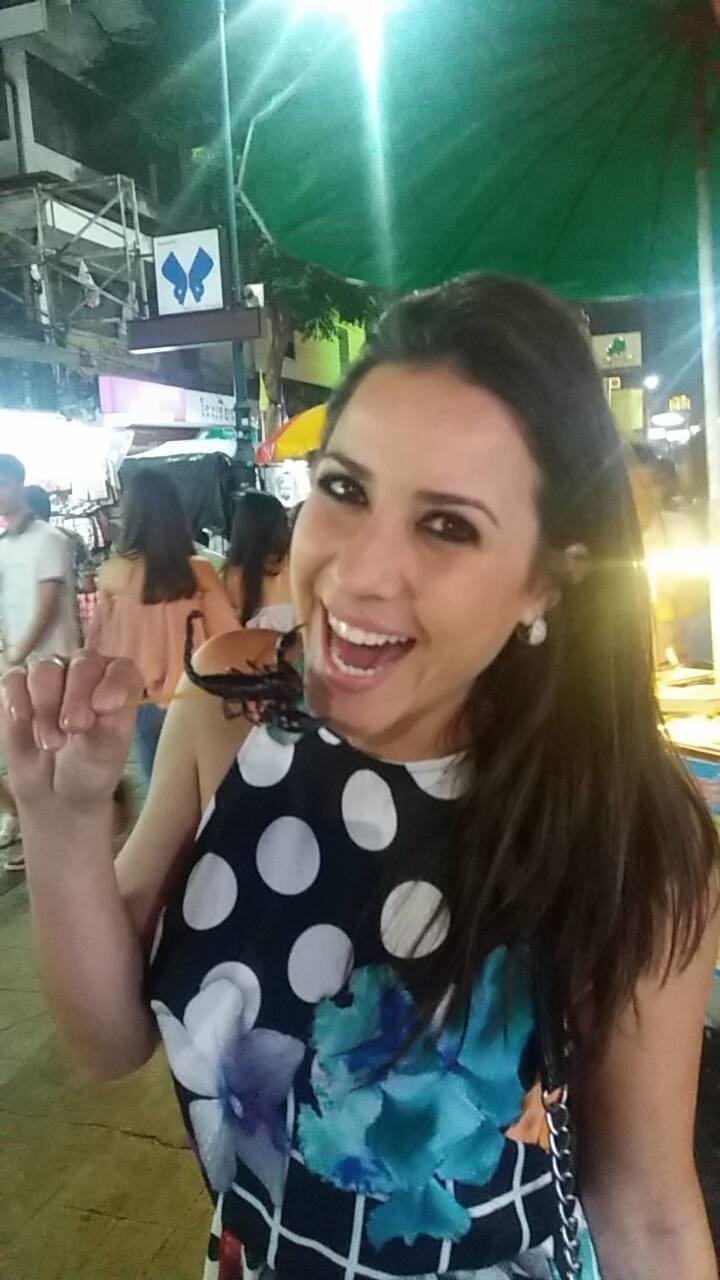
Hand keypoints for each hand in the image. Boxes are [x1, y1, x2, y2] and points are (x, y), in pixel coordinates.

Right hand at [0, 650, 143, 814]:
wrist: (55, 790)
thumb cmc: (89, 764)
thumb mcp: (105, 753)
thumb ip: (109, 727)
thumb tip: (104, 706)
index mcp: (116, 682)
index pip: (120, 670)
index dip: (114, 683)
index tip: (104, 707)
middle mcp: (84, 671)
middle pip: (82, 665)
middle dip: (77, 697)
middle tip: (74, 727)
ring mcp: (49, 675)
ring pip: (45, 670)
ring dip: (46, 705)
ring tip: (52, 743)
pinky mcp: (16, 687)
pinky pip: (13, 681)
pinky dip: (16, 699)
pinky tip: (21, 720)